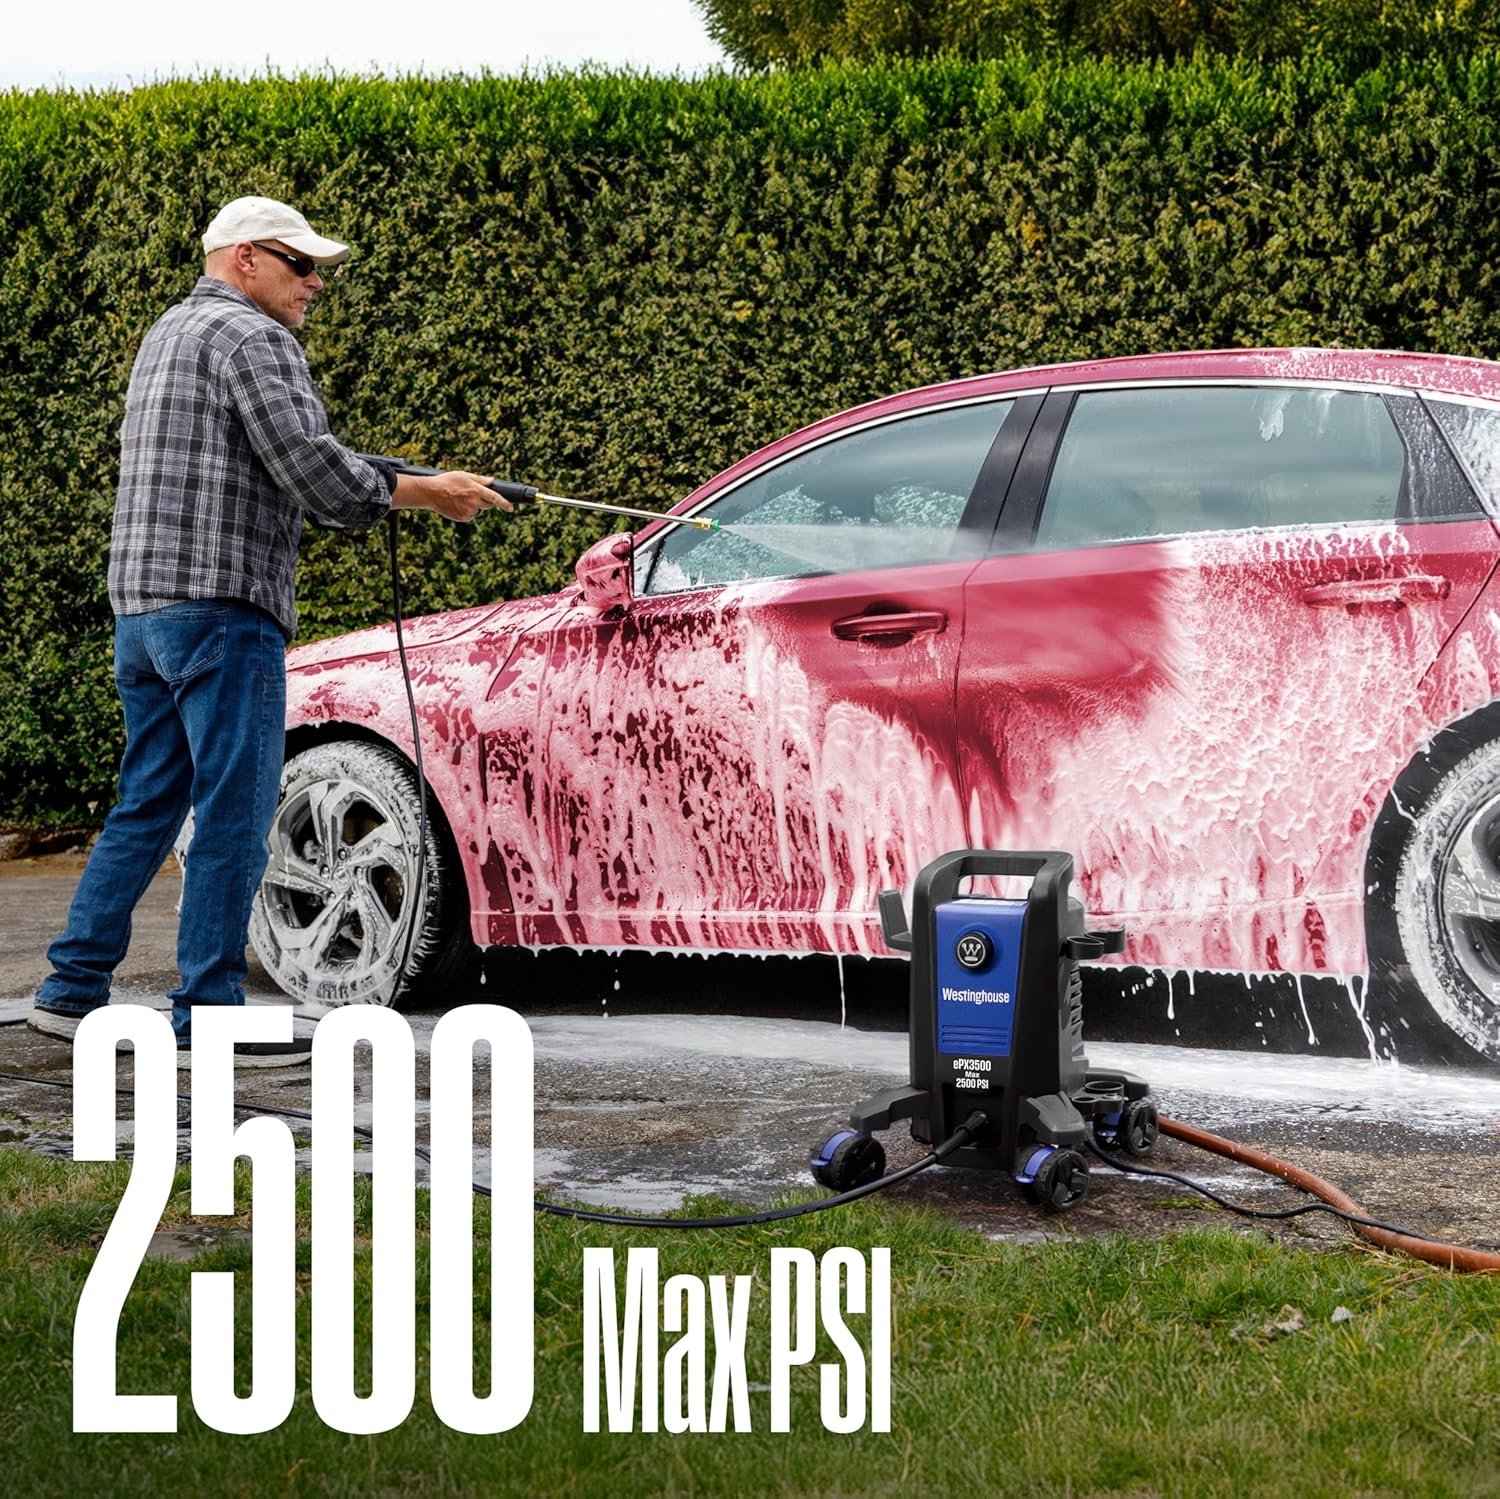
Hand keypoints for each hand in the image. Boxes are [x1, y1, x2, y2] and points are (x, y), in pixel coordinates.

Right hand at [391, 470, 512, 522]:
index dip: (504, 503)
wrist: (430, 493)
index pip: (494, 497)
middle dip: (486, 501)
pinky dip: (467, 512)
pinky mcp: (462, 518)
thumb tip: (492, 481)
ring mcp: (467, 511)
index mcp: (475, 489)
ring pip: (478, 511)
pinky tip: (457, 504)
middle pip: (488, 505)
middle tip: (474, 494)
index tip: (511, 508)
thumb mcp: (464, 475)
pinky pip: (470, 516)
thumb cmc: (446, 481)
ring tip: (461, 498)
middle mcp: (473, 501)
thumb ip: (480, 479)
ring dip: (475, 506)